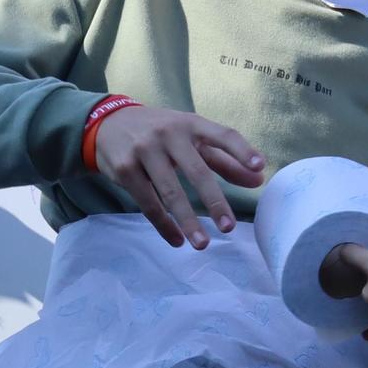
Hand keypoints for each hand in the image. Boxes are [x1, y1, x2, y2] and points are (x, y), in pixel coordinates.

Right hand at [93, 104, 264, 248]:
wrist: (107, 124)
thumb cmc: (161, 134)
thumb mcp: (192, 139)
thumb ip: (225, 159)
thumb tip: (258, 180)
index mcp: (191, 124)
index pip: (223, 135)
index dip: (242, 151)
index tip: (260, 168)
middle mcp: (169, 133)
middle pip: (197, 171)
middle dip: (214, 201)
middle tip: (229, 227)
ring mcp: (144, 151)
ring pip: (170, 192)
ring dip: (187, 221)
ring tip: (202, 244)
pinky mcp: (125, 169)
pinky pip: (148, 203)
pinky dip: (164, 225)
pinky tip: (177, 240)